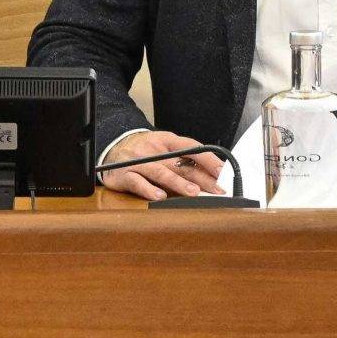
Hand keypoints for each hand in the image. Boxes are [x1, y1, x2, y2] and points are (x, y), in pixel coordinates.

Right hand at [96, 131, 223, 199]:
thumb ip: (183, 158)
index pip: (192, 148)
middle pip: (180, 164)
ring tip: (193, 192)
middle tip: (217, 190)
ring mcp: (139, 162)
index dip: (209, 160)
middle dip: (201, 178)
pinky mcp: (125, 175)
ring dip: (178, 183)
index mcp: (167, 140)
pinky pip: (138, 182)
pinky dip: (149, 189)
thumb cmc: (145, 151)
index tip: (223, 173)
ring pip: (161, 172)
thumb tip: (211, 173)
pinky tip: (160, 197)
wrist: (113, 148)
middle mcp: (154, 149)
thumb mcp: (164, 147)